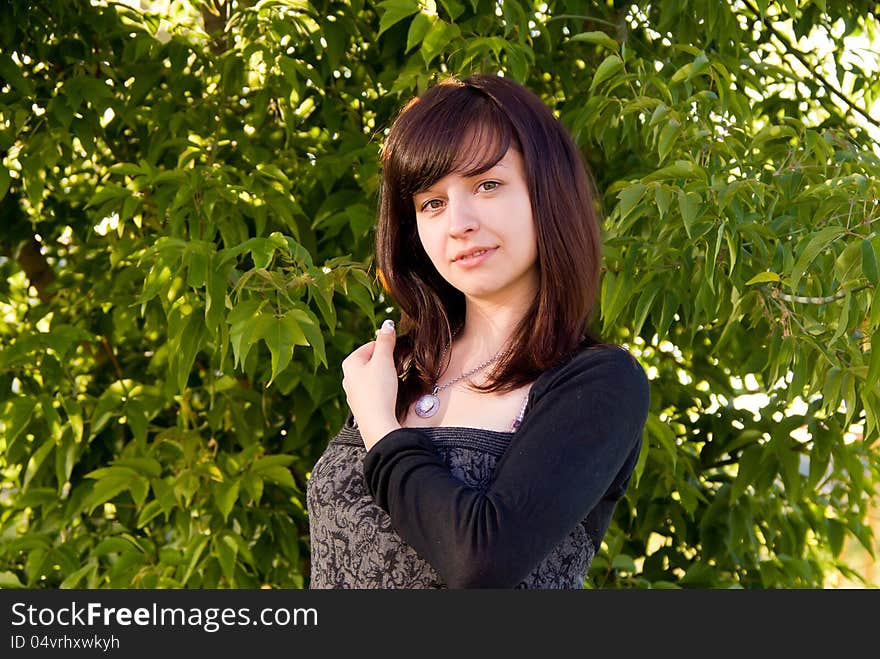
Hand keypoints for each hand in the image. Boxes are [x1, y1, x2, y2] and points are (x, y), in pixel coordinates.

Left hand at [341, 319, 401, 449]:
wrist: (377, 423)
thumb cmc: (378, 391)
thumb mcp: (384, 360)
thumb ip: (385, 341)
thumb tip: (386, 325)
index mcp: (350, 362)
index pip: (371, 345)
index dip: (387, 347)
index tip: (397, 353)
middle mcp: (348, 377)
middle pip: (371, 360)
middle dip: (386, 362)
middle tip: (397, 368)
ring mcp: (353, 392)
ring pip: (373, 376)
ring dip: (385, 376)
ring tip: (393, 383)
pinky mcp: (362, 405)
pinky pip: (374, 390)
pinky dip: (382, 389)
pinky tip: (388, 395)